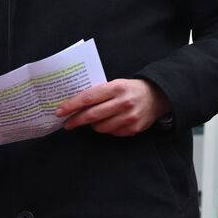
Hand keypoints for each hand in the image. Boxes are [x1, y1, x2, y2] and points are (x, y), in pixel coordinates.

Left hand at [55, 79, 170, 135]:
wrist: (157, 96)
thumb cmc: (131, 90)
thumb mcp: (116, 84)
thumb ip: (99, 93)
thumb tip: (76, 105)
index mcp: (116, 88)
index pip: (88, 98)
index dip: (72, 106)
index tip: (60, 111)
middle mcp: (123, 102)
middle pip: (92, 115)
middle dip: (75, 120)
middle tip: (67, 123)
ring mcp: (129, 117)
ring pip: (100, 127)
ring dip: (94, 125)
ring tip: (96, 120)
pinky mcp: (134, 128)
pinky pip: (112, 133)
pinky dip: (108, 129)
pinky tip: (112, 122)